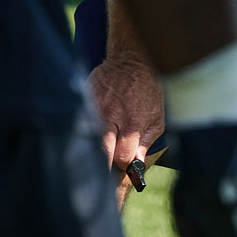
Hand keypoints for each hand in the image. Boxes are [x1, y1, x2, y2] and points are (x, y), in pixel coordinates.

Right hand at [90, 55, 164, 209]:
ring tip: (93, 162)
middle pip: (101, 153)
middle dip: (103, 167)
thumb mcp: (156, 116)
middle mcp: (111, 116)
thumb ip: (146, 142)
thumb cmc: (147, 90)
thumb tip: (136, 165)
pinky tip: (85, 138)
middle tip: (105, 176)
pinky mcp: (83, 100)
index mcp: (132, 122)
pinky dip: (83, 132)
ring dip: (91, 152)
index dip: (122, 168)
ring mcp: (94, 108)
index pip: (121, 159)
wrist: (131, 60)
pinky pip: (79, 122)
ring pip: (87, 140)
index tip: (123, 169)